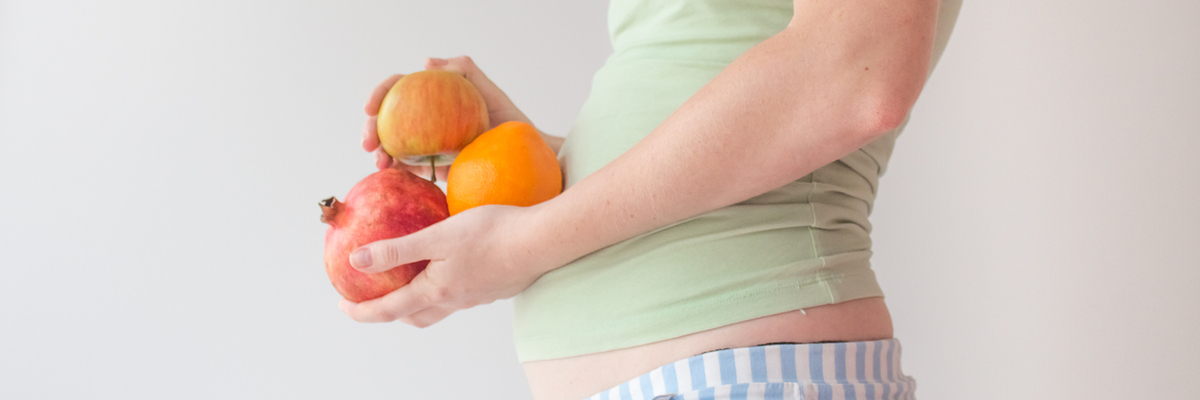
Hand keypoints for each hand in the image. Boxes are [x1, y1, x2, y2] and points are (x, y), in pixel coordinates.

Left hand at [337, 204, 557, 326]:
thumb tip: (357, 261)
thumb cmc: (492, 232)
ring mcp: (477, 297)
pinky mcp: (494, 288)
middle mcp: (455, 300)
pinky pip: (459, 295)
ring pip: (438, 308)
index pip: (390, 309)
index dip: (362, 311)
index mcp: (437, 291)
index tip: (342, 306)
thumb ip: (397, 249)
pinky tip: (448, 268)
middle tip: (372, 298)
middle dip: (390, 312)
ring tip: (407, 284)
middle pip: (414, 316)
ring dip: (417, 303)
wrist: (542, 241)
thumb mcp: (438, 236)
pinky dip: (443, 290)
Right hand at [361, 56, 534, 176]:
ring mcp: (425, 144)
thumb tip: (426, 62)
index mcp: (431, 97)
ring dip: (380, 154)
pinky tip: (392, 174)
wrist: (521, 155)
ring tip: (381, 164)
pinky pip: (409, 168)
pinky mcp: (432, 167)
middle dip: (370, 129)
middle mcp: (424, 119)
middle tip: (368, 144)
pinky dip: (397, 171)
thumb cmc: (506, 119)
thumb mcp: (488, 91)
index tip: (369, 109)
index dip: (378, 95)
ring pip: (392, 145)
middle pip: (387, 119)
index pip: (398, 89)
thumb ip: (465, 70)